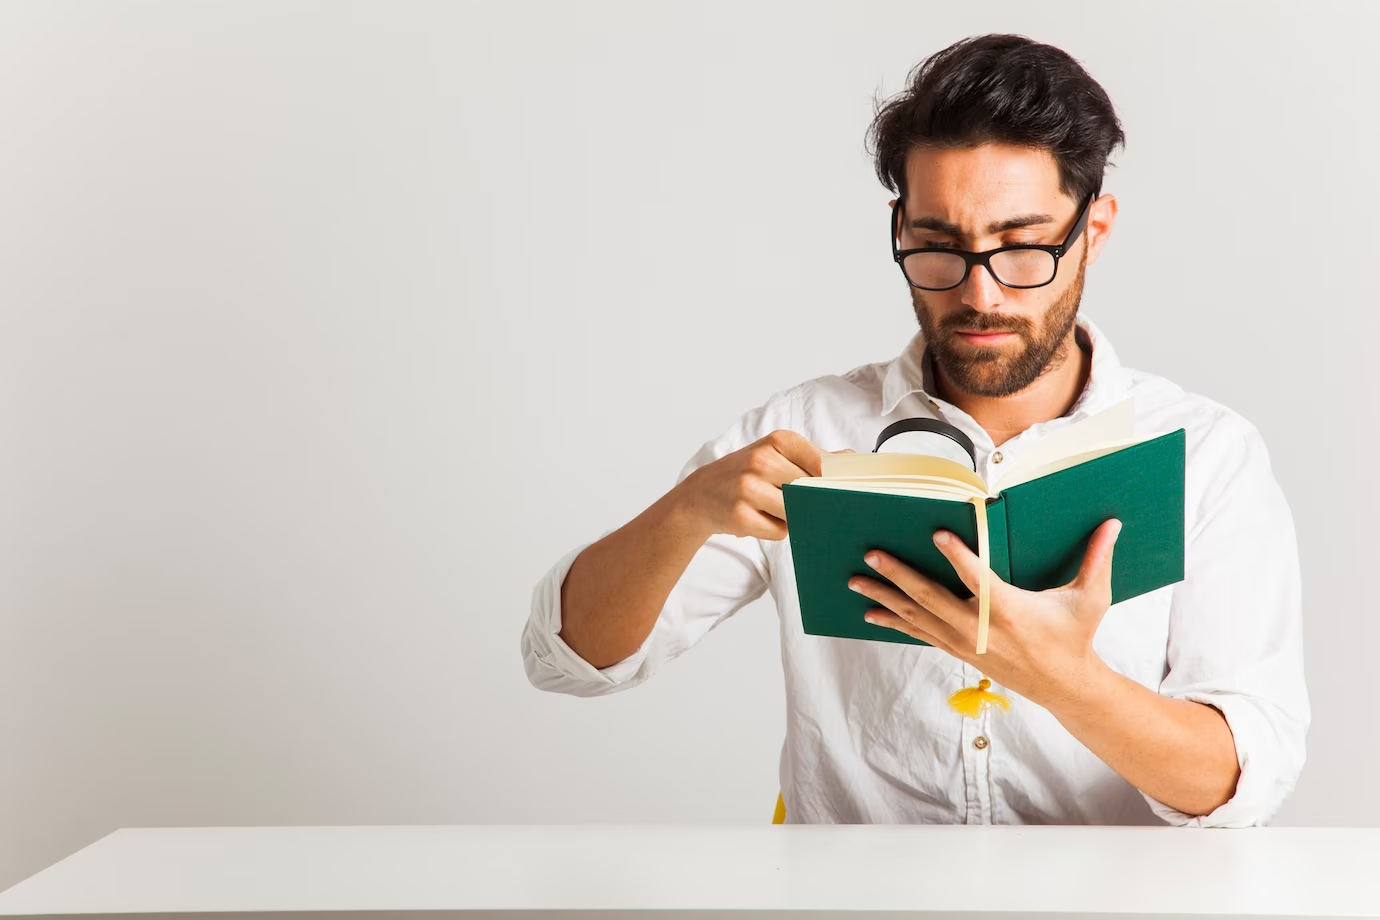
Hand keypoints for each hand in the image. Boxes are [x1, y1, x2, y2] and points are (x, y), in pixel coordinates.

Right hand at [673, 430, 833, 540]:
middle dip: (812, 502)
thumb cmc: (746, 474)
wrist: (700, 494)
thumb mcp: (775, 455)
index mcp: (777, 441)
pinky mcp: (741, 516)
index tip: (840, 491)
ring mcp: (749, 488)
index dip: (833, 481)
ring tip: (774, 508)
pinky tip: (760, 519)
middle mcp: (762, 460)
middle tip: (803, 503)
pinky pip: (779, 531)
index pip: (822, 464)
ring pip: (796, 512)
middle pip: (811, 491)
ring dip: (792, 517)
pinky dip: (775, 530)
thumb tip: (851, 459)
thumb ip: (812, 458)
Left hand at [848, 519, 1122, 708]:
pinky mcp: (959, 651)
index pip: (978, 580)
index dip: (957, 557)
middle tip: (872, 553)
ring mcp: (965, 642)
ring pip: (917, 617)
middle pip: (931, 598)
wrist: (1065, 686)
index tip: (937, 534)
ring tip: (856, 580)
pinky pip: (920, 634)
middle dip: (898, 575)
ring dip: (885, 597)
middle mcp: (981, 628)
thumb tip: (1113, 522)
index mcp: (1010, 611)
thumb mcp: (1091, 599)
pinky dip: (894, 622)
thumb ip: (1097, 559)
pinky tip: (871, 611)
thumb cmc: (1076, 637)